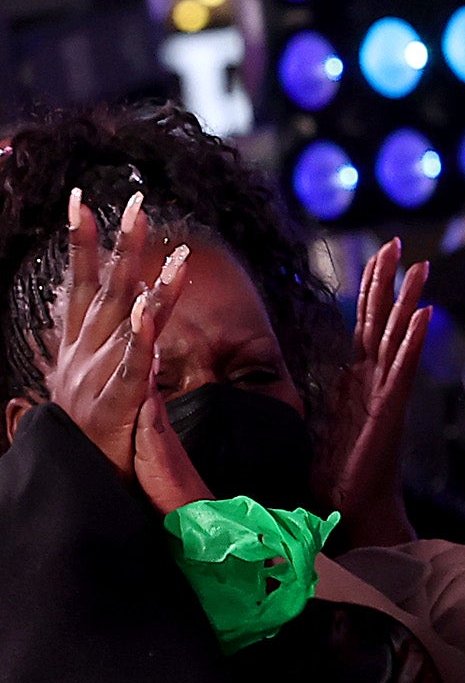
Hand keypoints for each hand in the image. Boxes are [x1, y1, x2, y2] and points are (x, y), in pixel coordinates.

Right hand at [39, 191, 187, 497]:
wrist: (74, 482)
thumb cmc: (87, 430)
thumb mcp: (83, 379)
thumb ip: (91, 342)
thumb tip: (94, 304)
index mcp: (78, 345)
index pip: (78, 283)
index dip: (80, 242)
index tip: (81, 200)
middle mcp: (85, 353)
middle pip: (104, 289)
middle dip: (119, 244)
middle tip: (135, 201)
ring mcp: (97, 376)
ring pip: (125, 321)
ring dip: (149, 283)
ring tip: (171, 251)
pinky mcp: (117, 402)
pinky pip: (134, 363)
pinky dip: (142, 334)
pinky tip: (149, 306)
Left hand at [315, 237, 428, 542]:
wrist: (354, 509)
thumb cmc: (335, 477)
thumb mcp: (312, 429)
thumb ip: (308, 401)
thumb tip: (275, 386)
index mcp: (356, 381)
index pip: (363, 324)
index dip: (370, 289)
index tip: (377, 256)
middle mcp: (375, 381)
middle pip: (382, 320)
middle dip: (389, 282)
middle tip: (398, 245)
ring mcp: (386, 393)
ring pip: (397, 336)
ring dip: (409, 301)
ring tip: (421, 268)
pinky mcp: (390, 409)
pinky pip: (403, 368)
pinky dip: (414, 340)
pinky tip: (424, 315)